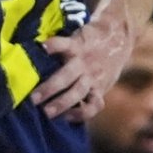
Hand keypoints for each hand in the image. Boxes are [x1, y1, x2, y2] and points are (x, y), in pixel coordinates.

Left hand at [32, 0, 133, 123]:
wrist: (119, 38)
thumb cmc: (90, 38)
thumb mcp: (77, 34)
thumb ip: (60, 45)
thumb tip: (33, 51)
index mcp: (77, 46)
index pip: (64, 44)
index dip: (53, 46)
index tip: (40, 48)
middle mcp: (85, 62)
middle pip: (67, 75)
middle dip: (49, 88)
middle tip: (33, 98)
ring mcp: (94, 77)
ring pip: (78, 92)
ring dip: (62, 103)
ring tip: (46, 112)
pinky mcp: (101, 89)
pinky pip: (93, 106)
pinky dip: (80, 114)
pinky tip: (66, 117)